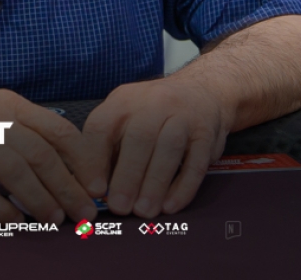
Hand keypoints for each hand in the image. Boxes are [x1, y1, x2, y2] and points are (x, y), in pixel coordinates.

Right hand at [0, 83, 104, 223]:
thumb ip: (23, 128)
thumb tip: (61, 161)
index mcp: (10, 104)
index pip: (58, 131)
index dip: (82, 161)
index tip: (96, 185)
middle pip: (42, 155)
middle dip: (68, 187)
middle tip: (83, 213)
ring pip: (16, 173)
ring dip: (40, 200)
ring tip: (54, 219)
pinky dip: (0, 209)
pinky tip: (14, 221)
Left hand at [82, 74, 229, 217]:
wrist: (200, 91)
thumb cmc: (152, 114)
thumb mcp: (125, 117)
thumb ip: (110, 147)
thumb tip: (94, 189)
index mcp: (123, 101)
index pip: (101, 126)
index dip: (94, 159)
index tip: (94, 190)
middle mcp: (153, 103)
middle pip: (138, 138)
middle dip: (127, 177)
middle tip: (120, 207)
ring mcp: (182, 116)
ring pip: (168, 148)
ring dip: (154, 183)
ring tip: (143, 211)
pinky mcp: (206, 133)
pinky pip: (196, 162)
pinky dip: (183, 187)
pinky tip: (170, 206)